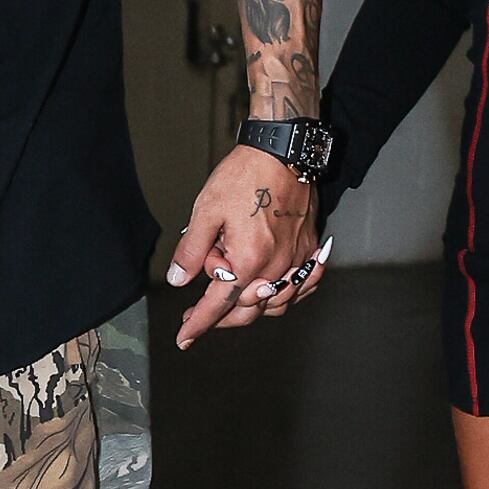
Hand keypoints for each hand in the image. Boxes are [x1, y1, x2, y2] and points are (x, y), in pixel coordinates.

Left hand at [167, 145, 324, 349]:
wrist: (283, 151)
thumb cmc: (246, 175)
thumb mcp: (206, 211)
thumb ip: (192, 250)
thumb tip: (179, 279)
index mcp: (249, 260)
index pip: (219, 304)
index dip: (199, 323)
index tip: (185, 337)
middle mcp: (277, 266)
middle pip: (248, 310)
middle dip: (221, 318)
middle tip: (198, 315)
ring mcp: (297, 259)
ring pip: (277, 303)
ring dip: (251, 308)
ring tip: (229, 299)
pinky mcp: (309, 248)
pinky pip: (301, 286)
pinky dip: (286, 295)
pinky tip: (271, 290)